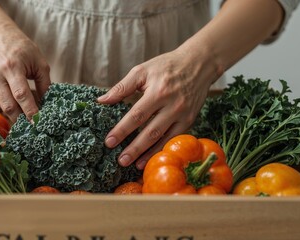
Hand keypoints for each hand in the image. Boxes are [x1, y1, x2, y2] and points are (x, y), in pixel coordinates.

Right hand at [0, 23, 50, 121]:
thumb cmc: (21, 48)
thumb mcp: (39, 61)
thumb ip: (44, 82)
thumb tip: (47, 102)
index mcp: (13, 67)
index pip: (21, 95)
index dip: (30, 111)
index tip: (38, 122)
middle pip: (8, 105)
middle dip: (21, 119)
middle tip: (32, 126)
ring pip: (1, 107)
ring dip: (14, 115)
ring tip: (25, 117)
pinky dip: (5, 106)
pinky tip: (14, 103)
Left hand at [97, 46, 220, 169]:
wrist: (198, 64)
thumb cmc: (166, 66)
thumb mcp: (142, 70)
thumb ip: (121, 87)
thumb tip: (102, 100)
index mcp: (158, 91)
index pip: (136, 115)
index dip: (122, 130)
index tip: (109, 142)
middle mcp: (173, 105)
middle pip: (151, 131)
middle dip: (134, 148)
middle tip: (120, 161)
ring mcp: (183, 114)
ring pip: (164, 138)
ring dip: (148, 153)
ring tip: (134, 165)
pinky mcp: (191, 120)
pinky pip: (175, 138)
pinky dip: (162, 149)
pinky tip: (151, 157)